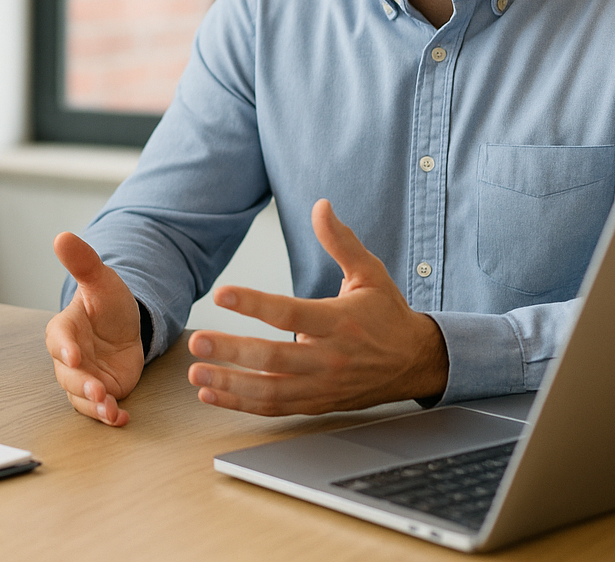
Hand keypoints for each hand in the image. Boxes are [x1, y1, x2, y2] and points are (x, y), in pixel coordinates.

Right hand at [45, 232, 144, 425]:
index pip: (58, 339)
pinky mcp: (102, 392)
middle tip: (98, 390)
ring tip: (110, 410)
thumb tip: (62, 236)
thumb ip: (83, 262)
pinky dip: (110, 415)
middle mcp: (70, 357)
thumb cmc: (107, 303)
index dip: (64, 348)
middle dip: (82, 384)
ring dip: (95, 405)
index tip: (73, 355)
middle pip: (68, 375)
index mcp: (65, 328)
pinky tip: (122, 418)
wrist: (127, 326)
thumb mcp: (102, 280)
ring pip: (81, 396)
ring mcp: (85, 377)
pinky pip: (100, 408)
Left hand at [186, 199, 448, 415]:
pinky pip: (275, 407)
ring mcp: (322, 385)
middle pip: (274, 357)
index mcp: (339, 322)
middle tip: (196, 341)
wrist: (417, 363)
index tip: (221, 293)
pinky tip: (212, 394)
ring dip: (230, 384)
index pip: (290, 313)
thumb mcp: (370, 273)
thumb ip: (341, 241)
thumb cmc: (388, 315)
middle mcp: (329, 357)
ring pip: (271, 390)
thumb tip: (321, 206)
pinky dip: (242, 404)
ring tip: (196, 373)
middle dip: (232, 351)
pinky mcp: (317, 403)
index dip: (253, 303)